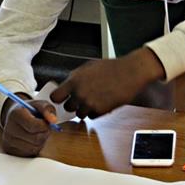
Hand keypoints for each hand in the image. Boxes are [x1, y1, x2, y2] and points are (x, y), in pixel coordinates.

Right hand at [1, 97, 56, 156]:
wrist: (16, 117)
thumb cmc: (30, 110)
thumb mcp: (40, 104)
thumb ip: (47, 109)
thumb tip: (53, 120)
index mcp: (15, 114)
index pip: (33, 126)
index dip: (44, 125)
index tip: (47, 122)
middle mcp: (9, 128)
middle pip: (35, 138)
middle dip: (45, 133)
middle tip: (45, 128)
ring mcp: (8, 141)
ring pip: (34, 147)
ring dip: (41, 141)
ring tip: (38, 132)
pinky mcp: (11, 150)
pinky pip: (30, 153)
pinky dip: (36, 147)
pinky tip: (33, 139)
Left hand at [50, 47, 164, 118]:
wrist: (129, 73)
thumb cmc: (110, 68)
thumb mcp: (88, 67)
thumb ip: (75, 77)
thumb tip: (66, 85)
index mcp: (74, 81)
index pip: (55, 97)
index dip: (58, 98)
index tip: (61, 98)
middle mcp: (80, 94)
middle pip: (67, 108)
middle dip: (73, 104)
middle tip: (80, 99)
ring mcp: (90, 104)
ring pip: (79, 114)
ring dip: (84, 109)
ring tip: (93, 100)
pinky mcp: (101, 111)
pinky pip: (91, 117)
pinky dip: (94, 112)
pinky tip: (101, 102)